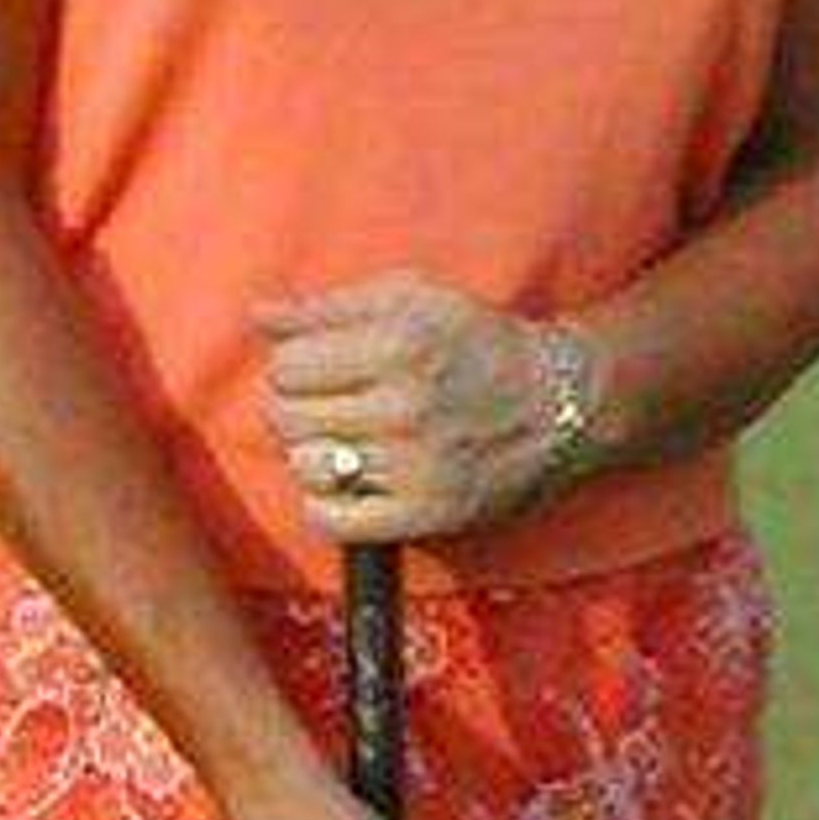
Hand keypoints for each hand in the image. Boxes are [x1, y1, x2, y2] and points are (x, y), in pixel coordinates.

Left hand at [254, 274, 592, 543]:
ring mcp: (417, 466)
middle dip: (294, 409)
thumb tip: (258, 316)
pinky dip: (326, 505)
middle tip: (326, 407)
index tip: (317, 370)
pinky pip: (333, 520)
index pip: (287, 366)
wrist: (560, 404)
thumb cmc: (478, 343)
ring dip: (312, 455)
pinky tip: (347, 484)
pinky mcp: (428, 514)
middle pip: (288, 418)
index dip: (292, 366)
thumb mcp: (413, 299)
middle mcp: (406, 408)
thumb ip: (330, 306)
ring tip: (342, 442)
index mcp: (398, 346)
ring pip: (307, 467)